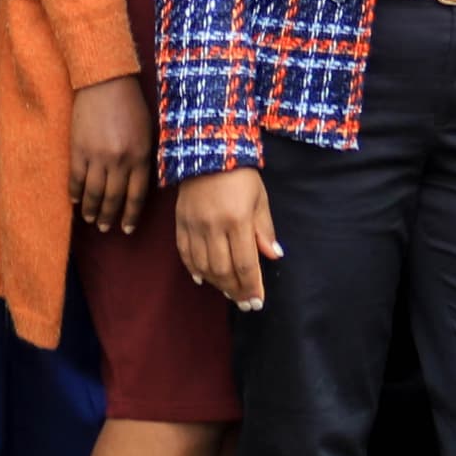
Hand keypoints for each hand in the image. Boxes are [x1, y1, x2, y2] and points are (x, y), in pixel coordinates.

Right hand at [69, 74, 156, 231]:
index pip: (136, 195)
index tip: (126, 229)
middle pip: (113, 198)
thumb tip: (140, 183)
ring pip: (93, 193)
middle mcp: (119, 161)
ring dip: (91, 209)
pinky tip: (75, 201)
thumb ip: (144, 158)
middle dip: (108, 216)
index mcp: (140, 156)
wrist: (105, 82)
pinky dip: (75, 193)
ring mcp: (97, 156)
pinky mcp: (78, 150)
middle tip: (104, 227)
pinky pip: (76, 178)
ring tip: (89, 219)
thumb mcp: (147, 132)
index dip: (130, 215)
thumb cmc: (131, 104)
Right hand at [176, 167, 279, 307]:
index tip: (257, 302)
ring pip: (203, 266)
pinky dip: (194, 270)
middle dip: (236, 290)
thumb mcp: (260, 198)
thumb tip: (274, 256)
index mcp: (237, 220)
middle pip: (223, 270)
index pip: (245, 263)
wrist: (208, 152)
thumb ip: (265, 229)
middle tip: (245, 303)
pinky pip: (185, 253)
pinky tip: (203, 279)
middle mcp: (213, 226)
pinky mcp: (180, 223)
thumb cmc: (240, 175)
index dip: (252, 286)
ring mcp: (194, 225)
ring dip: (217, 284)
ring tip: (229, 292)